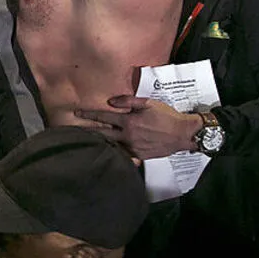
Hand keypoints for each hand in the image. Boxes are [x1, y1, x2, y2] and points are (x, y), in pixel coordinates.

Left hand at [74, 96, 202, 159]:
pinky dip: (115, 150)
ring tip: (87, 139)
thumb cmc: (167, 116)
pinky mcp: (139, 156)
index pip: (103, 117)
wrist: (183, 133)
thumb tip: (111, 102)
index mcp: (129, 121)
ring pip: (111, 145)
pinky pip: (122, 153)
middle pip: (102, 133)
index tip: (77, 113)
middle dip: (87, 130)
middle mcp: (128, 136)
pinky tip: (107, 149)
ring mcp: (133, 147)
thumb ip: (128, 101)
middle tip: (74, 128)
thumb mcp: (148, 103)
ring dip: (100, 142)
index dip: (89, 114)